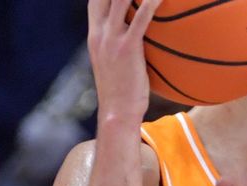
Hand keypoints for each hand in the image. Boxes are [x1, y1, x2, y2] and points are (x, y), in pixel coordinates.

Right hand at [87, 0, 160, 123]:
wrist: (117, 113)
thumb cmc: (123, 95)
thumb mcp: (118, 68)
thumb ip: (123, 50)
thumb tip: (141, 44)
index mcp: (95, 36)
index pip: (95, 1)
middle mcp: (99, 33)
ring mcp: (111, 39)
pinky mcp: (126, 48)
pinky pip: (140, 18)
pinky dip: (151, 3)